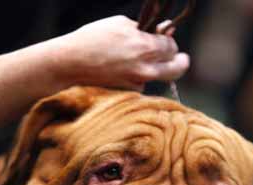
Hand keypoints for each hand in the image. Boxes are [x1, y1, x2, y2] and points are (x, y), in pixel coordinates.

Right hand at [52, 15, 189, 90]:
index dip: (170, 43)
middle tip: (181, 58)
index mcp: (145, 47)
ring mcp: (137, 82)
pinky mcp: (128, 91)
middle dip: (180, 61)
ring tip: (139, 61)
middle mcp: (145, 68)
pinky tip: (124, 70)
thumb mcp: (120, 24)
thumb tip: (162, 32)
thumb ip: (144, 29)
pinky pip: (142, 84)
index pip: (172, 47)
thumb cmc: (93, 39)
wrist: (71, 64)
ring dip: (157, 69)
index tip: (167, 41)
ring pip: (159, 77)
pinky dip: (139, 77)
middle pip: (177, 69)